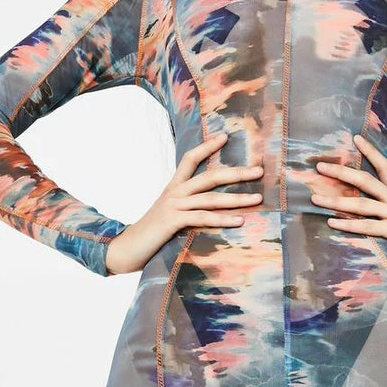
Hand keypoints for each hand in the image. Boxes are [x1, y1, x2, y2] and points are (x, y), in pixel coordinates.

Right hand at [105, 132, 263, 274]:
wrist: (126, 249)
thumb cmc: (151, 234)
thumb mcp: (170, 215)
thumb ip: (187, 208)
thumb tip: (210, 208)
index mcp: (173, 188)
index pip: (189, 159)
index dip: (207, 147)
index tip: (225, 137)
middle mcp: (174, 192)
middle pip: (209, 176)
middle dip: (236, 172)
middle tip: (259, 171)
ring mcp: (173, 206)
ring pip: (210, 198)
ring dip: (237, 198)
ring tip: (257, 198)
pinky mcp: (172, 221)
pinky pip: (202, 217)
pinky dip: (222, 219)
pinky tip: (239, 220)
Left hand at [311, 133, 386, 282]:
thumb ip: (386, 206)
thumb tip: (361, 201)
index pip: (384, 166)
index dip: (370, 151)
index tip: (355, 137)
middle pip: (366, 180)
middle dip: (341, 172)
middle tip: (320, 167)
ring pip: (361, 204)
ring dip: (336, 201)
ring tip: (315, 199)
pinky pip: (367, 226)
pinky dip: (347, 224)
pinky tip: (332, 222)